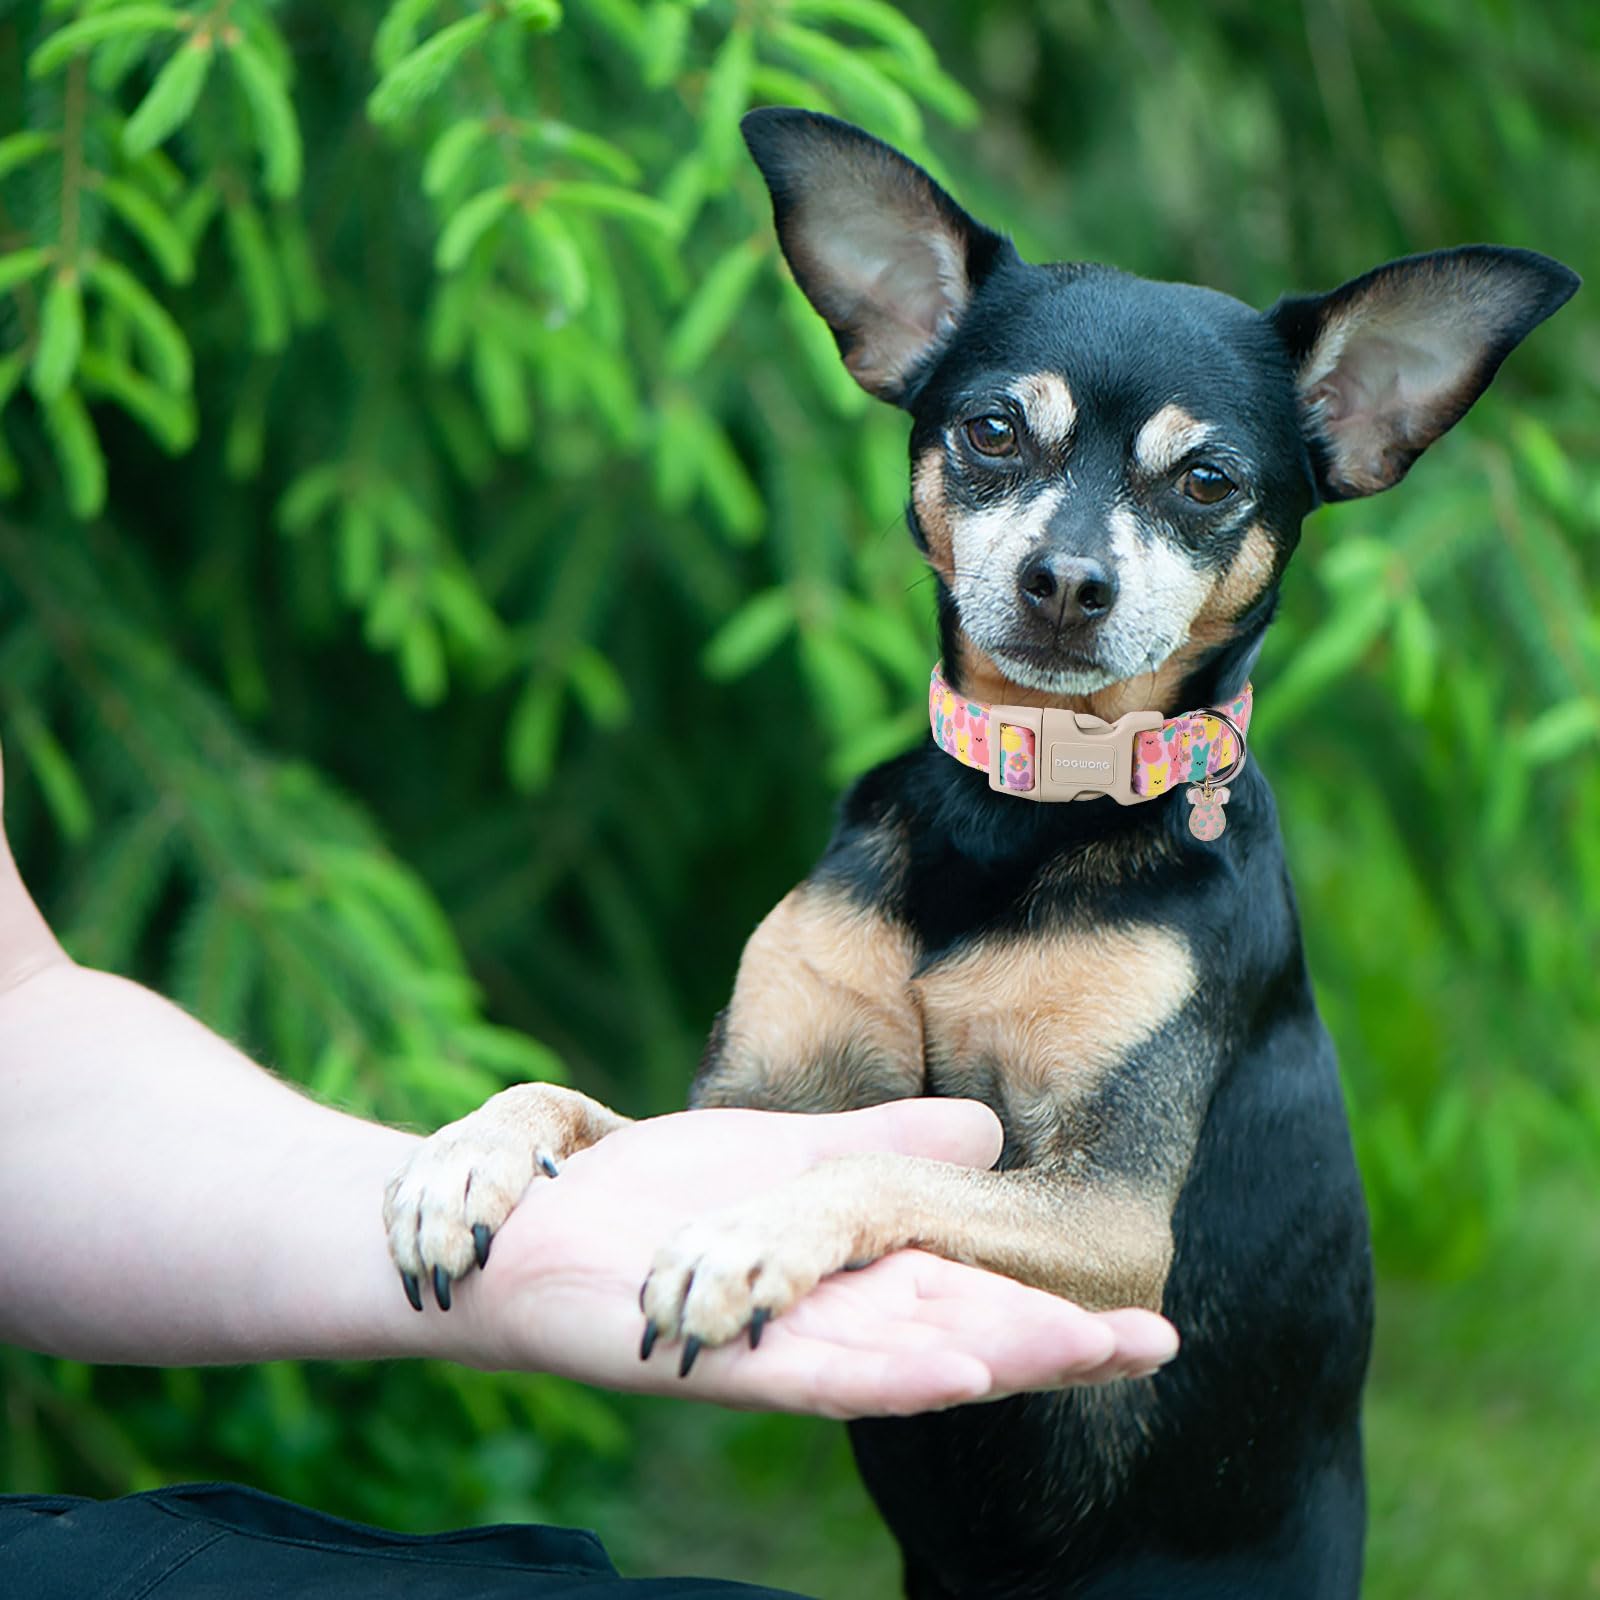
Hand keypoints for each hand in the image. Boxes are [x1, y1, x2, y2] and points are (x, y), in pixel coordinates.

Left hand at [435, 1100, 1178, 1418]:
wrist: (532, 1226)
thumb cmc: (655, 1199)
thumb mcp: (789, 1162)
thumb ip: (881, 1151)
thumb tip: (983, 1133)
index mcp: (847, 1280)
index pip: (967, 1293)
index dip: (1053, 1306)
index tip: (1147, 1315)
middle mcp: (825, 1324)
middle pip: (956, 1335)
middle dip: (1051, 1344)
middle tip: (1157, 1345)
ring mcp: (778, 1346)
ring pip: (906, 1360)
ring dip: (998, 1358)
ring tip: (1091, 1353)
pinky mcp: (725, 1356)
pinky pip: (819, 1372)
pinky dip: (892, 1367)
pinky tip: (962, 1364)